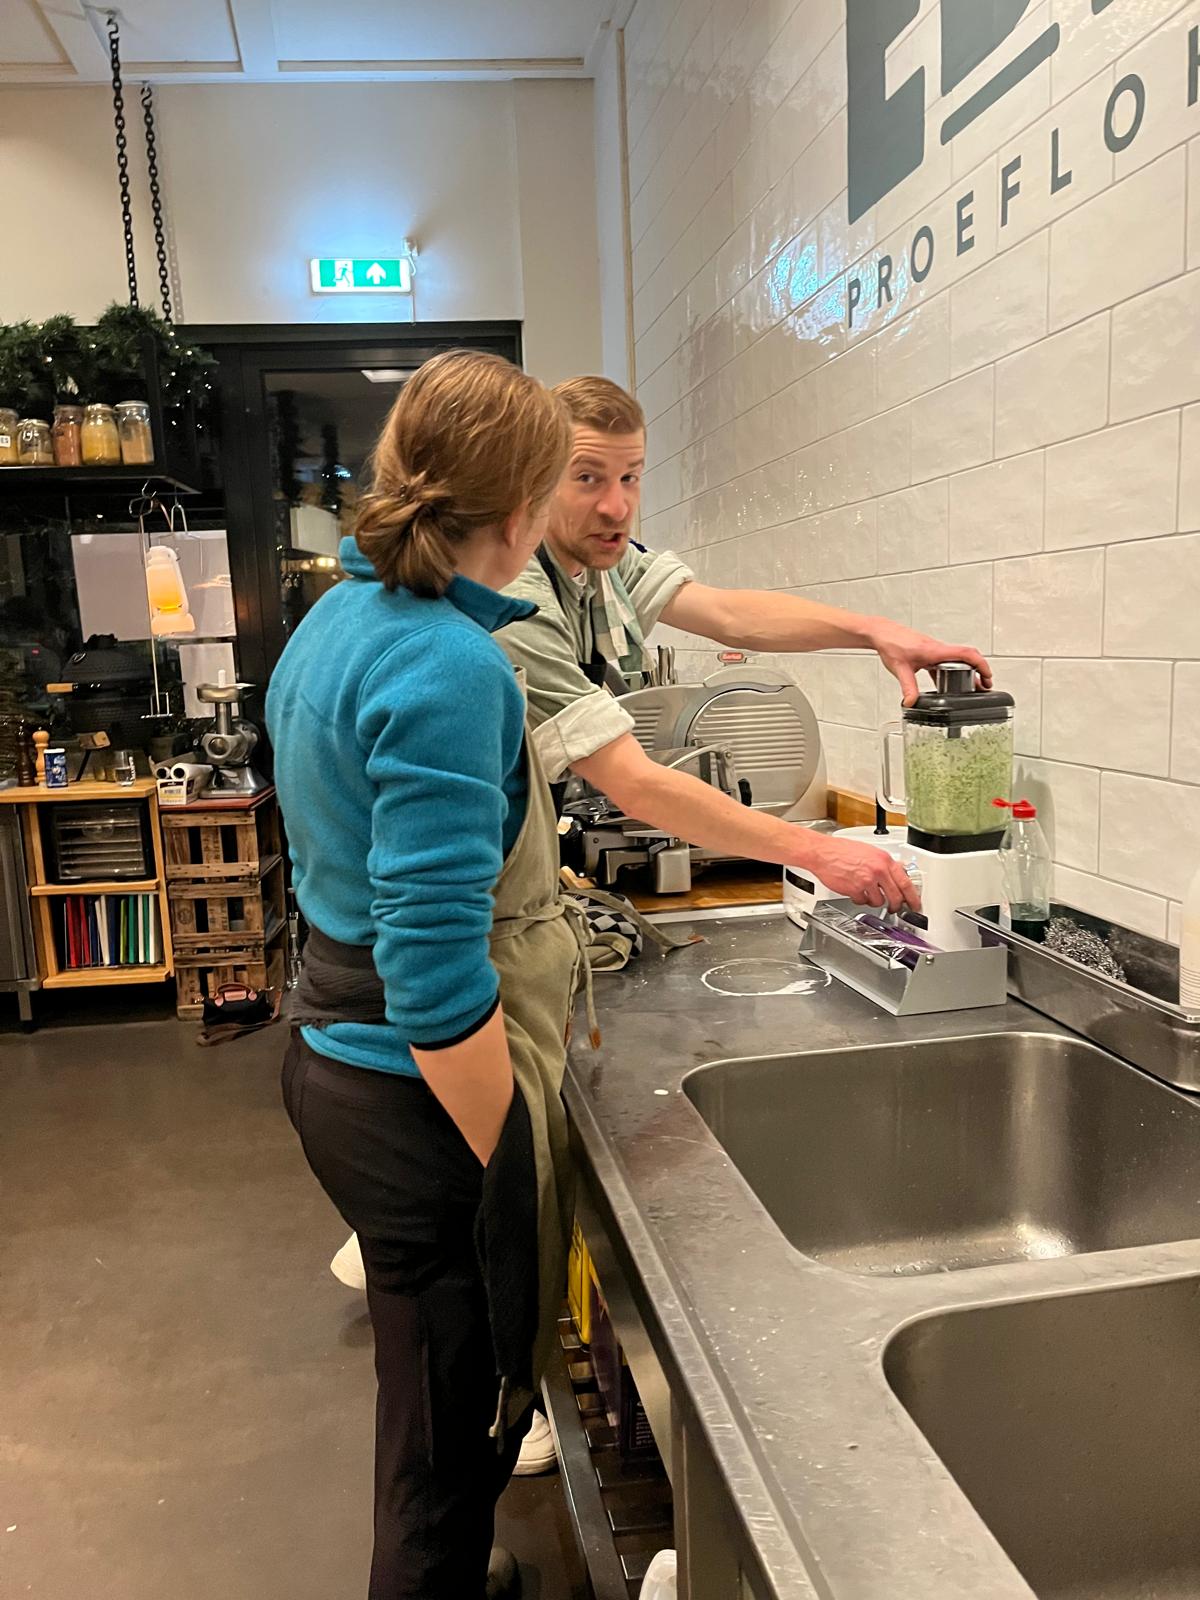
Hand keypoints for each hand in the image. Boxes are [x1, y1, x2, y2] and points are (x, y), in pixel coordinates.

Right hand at [803, 835, 920, 913]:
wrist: (823, 853)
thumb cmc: (842, 850)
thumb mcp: (870, 851)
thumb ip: (884, 863)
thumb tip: (897, 873)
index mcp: (884, 859)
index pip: (906, 882)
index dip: (913, 897)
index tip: (915, 904)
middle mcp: (878, 870)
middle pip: (896, 896)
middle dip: (896, 906)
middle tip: (895, 908)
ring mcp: (866, 881)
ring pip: (879, 901)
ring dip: (875, 901)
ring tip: (868, 893)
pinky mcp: (854, 890)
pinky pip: (863, 901)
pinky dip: (860, 899)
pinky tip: (856, 891)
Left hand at [870, 620, 991, 707]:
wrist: (882, 633)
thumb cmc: (891, 644)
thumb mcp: (900, 669)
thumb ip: (907, 687)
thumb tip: (911, 703)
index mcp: (935, 651)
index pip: (966, 654)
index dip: (981, 664)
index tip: (988, 676)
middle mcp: (938, 649)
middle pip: (967, 658)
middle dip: (979, 671)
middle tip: (986, 685)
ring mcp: (934, 651)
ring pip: (957, 661)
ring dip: (968, 672)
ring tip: (973, 687)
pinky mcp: (929, 653)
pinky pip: (946, 663)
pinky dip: (953, 672)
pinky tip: (949, 684)